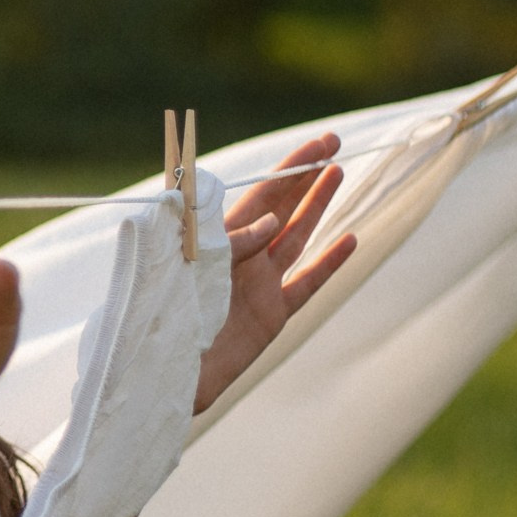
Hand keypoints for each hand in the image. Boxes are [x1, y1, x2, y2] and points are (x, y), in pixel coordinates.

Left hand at [193, 130, 355, 413]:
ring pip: (296, 236)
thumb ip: (229, 241)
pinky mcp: (272, 316)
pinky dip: (329, 263)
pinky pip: (308, 284)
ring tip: (339, 174)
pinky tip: (350, 239)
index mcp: (216, 239)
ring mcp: (259, 285)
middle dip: (306, 176)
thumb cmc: (166, 318)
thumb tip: (270, 221)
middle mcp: (240, 257)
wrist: (168, 374)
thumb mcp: (189, 266)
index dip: (289, 167)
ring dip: (317, 206)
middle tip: (335, 146)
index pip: (259, 193)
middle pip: (280, 207)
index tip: (319, 143)